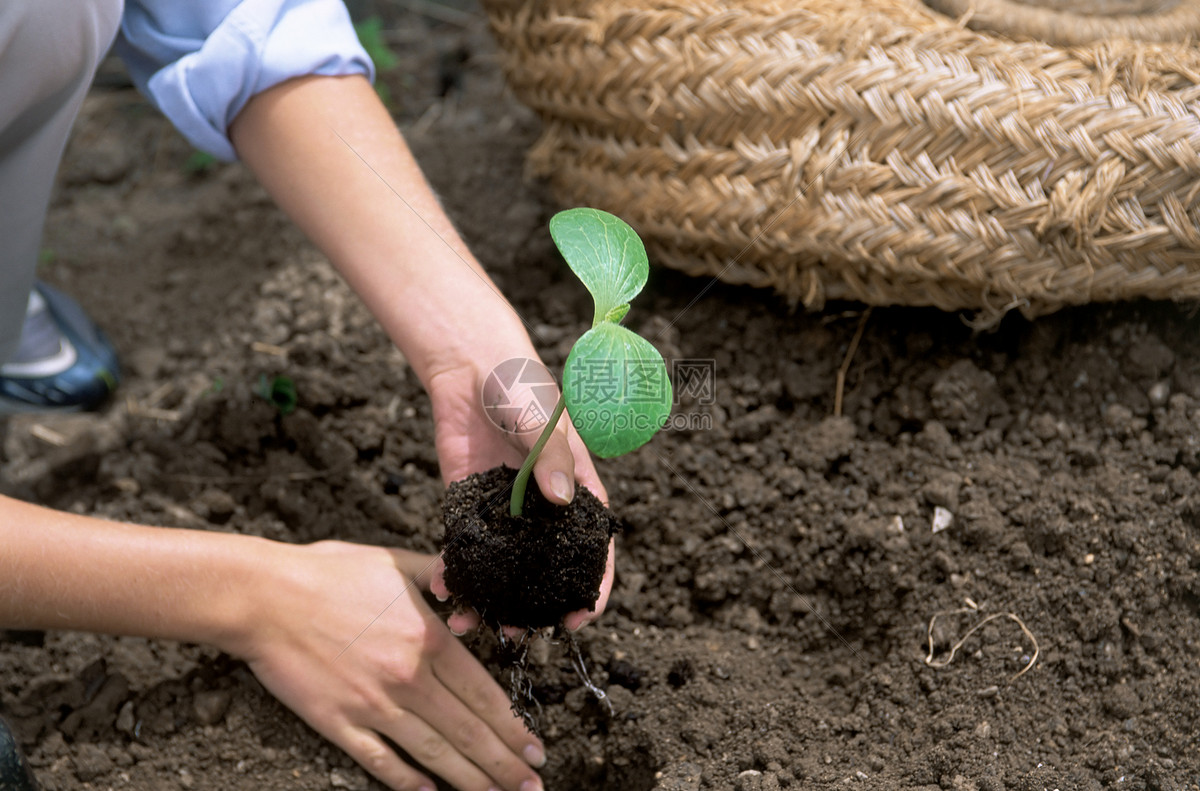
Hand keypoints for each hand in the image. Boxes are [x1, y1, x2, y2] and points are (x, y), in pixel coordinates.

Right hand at [230, 540, 546, 790]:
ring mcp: (374, 705)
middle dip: (504, 764)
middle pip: (468, 731)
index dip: (514, 726)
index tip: (536, 747)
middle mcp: (409, 678)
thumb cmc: (330, 573)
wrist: (264, 596)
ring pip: (434, 753)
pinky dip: (407, 782)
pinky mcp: (338, 722)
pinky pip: (380, 760)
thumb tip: (468, 579)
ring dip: (470, 780)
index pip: (485, 694)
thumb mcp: (396, 562)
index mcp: (429, 638)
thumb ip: (440, 574)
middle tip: (532, 786)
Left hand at [424, 356, 613, 633]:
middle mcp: (543, 510)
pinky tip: (443, 588)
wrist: (470, 366)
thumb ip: (552, 458)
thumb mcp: (544, 419)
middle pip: (546, 571)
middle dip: (534, 609)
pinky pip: (464, 548)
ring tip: (472, 625)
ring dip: (489, 600)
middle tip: (518, 635)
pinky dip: (454, 571)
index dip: (592, 588)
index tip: (578, 621)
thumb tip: (560, 499)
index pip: (594, 549)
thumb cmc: (522, 385)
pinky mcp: (468, 506)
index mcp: (576, 491)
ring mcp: (505, 511)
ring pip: (502, 569)